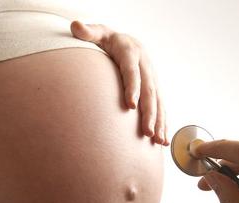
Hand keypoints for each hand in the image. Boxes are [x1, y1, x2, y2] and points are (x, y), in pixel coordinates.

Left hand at [71, 20, 167, 145]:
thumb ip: (87, 32)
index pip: (132, 71)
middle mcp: (145, 66)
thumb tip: (74, 25)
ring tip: (158, 141)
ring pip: (158, 102)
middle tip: (146, 132)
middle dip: (149, 112)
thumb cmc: (107, 40)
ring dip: (159, 122)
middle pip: (149, 91)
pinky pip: (161, 107)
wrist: (128, 43)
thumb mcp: (97, 33)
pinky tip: (162, 141)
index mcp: (130, 52)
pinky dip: (163, 123)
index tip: (130, 105)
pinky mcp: (154, 89)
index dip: (132, 87)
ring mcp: (151, 78)